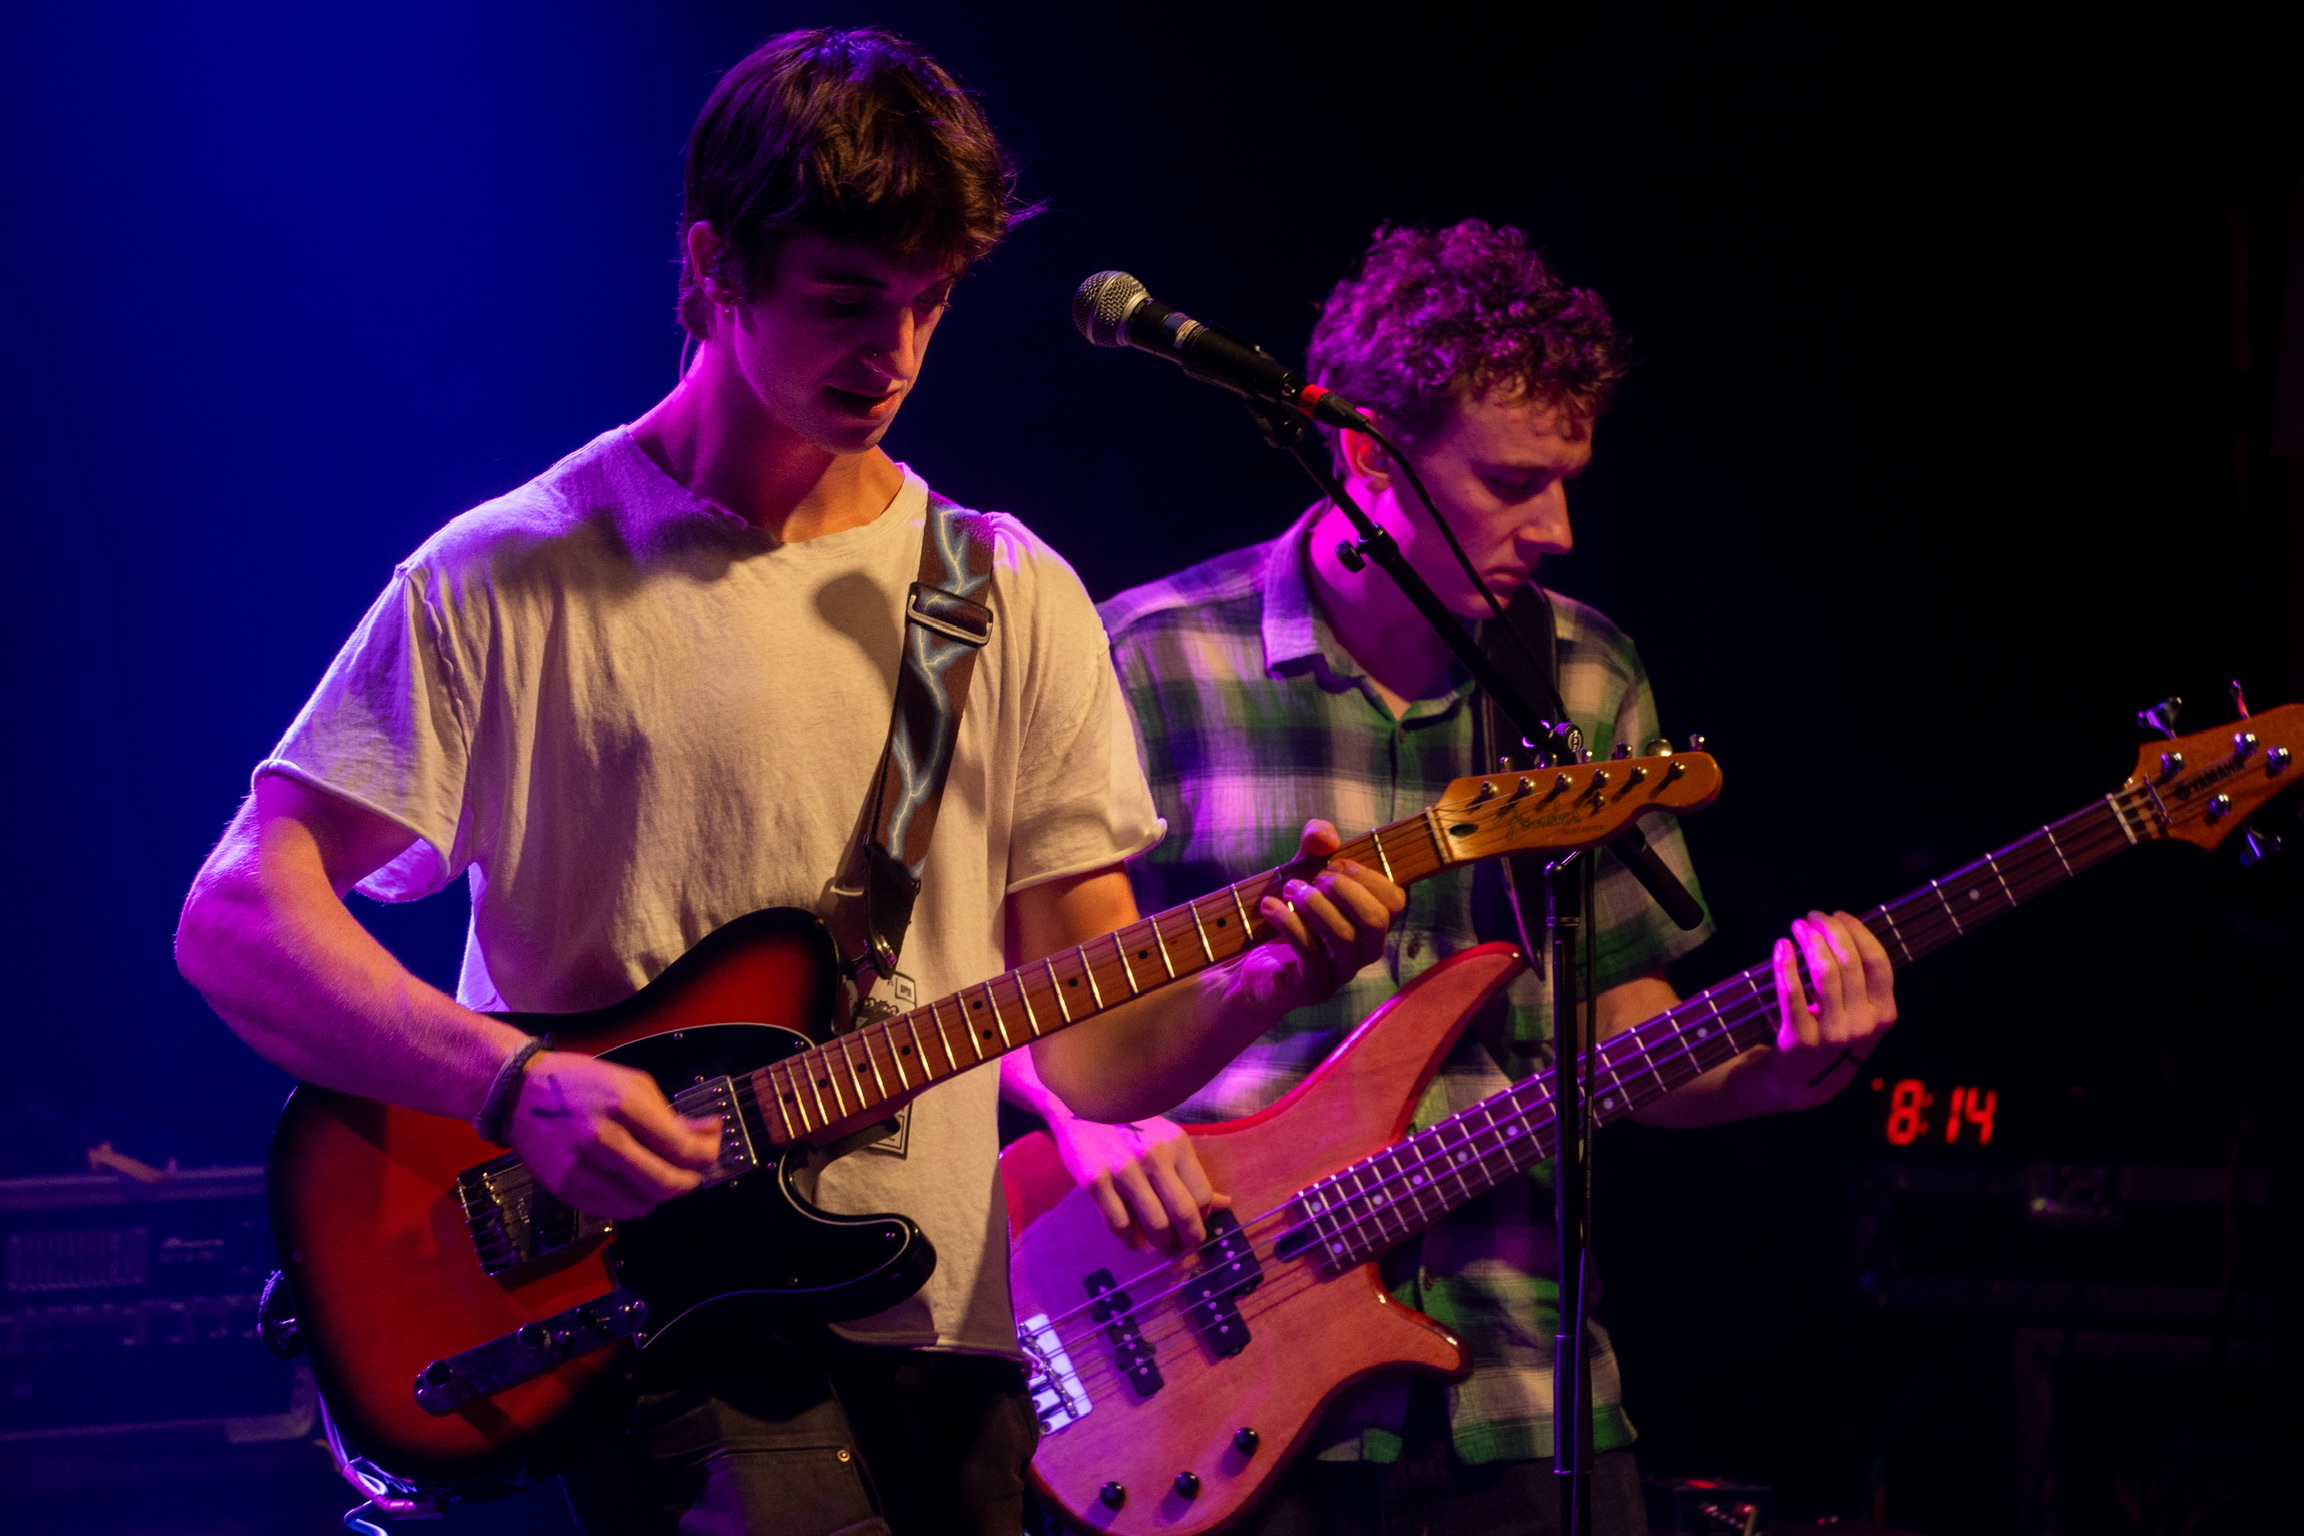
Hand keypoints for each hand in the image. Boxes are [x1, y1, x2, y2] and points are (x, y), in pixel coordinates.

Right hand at [509, 1053, 722, 1218]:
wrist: (518, 1093)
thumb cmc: (579, 1082)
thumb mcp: (631, 1083)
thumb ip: (670, 1115)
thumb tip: (706, 1135)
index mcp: (623, 1105)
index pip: (681, 1149)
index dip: (706, 1154)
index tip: (711, 1147)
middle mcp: (602, 1140)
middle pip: (666, 1184)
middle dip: (690, 1180)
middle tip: (695, 1170)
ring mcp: (582, 1169)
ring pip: (643, 1204)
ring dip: (662, 1194)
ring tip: (662, 1174)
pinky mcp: (566, 1190)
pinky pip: (615, 1211)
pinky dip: (633, 1202)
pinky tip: (634, 1182)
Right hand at [1048, 1113, 1227, 1248]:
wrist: (1082, 1105)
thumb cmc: (1131, 1125)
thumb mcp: (1165, 1141)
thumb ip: (1191, 1173)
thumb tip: (1225, 1204)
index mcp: (1176, 1144)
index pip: (1202, 1197)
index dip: (1202, 1220)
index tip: (1193, 1226)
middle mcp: (1153, 1156)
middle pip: (1183, 1215)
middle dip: (1186, 1240)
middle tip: (1180, 1246)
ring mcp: (1123, 1169)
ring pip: (1154, 1226)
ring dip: (1159, 1243)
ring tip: (1156, 1242)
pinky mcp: (1094, 1180)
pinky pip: (1120, 1225)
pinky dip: (1130, 1240)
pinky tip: (1131, 1237)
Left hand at [1226, 820, 1405, 1017]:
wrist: (1254, 963)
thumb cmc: (1288, 913)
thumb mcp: (1301, 869)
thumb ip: (1316, 844)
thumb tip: (1328, 838)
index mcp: (1371, 923)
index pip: (1395, 901)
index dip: (1368, 877)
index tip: (1334, 862)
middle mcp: (1364, 950)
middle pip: (1376, 921)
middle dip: (1344, 890)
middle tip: (1313, 878)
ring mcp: (1341, 973)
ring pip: (1344, 938)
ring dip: (1314, 905)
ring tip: (1289, 888)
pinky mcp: (1314, 988)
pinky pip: (1311, 954)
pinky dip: (1289, 923)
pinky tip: (1270, 906)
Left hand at [1766, 910, 1897, 1109]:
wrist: (1806, 1082)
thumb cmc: (1835, 1035)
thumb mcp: (1863, 1015)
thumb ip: (1863, 981)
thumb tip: (1847, 929)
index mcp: (1884, 1013)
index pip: (1877, 962)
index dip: (1857, 932)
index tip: (1839, 915)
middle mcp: (1863, 1023)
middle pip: (1849, 962)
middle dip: (1829, 930)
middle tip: (1812, 917)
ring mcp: (1833, 1033)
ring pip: (1823, 973)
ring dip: (1809, 942)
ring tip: (1797, 927)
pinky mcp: (1801, 1038)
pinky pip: (1791, 993)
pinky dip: (1785, 965)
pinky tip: (1781, 947)